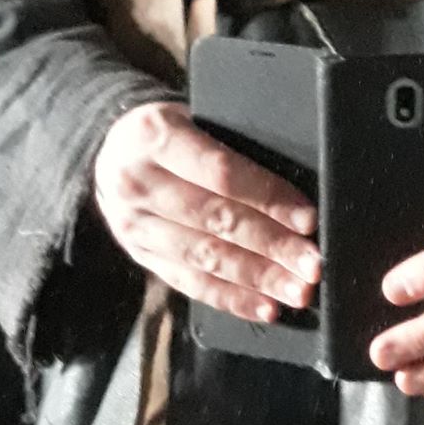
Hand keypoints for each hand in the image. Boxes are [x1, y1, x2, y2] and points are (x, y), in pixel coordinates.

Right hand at [93, 101, 319, 321]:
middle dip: (273, 247)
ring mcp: (135, 225)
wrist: (110, 151)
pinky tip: (265, 307)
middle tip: (312, 265)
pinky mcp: (140, 256)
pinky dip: (232, 298)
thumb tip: (294, 193)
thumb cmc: (170, 132)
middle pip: (217, 220)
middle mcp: (138, 183)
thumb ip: (232, 146)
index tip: (308, 219)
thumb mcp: (192, 117)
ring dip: (258, 279)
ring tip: (297, 292)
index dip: (269, 198)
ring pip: (206, 257)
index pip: (222, 173)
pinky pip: (191, 283)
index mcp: (154, 135)